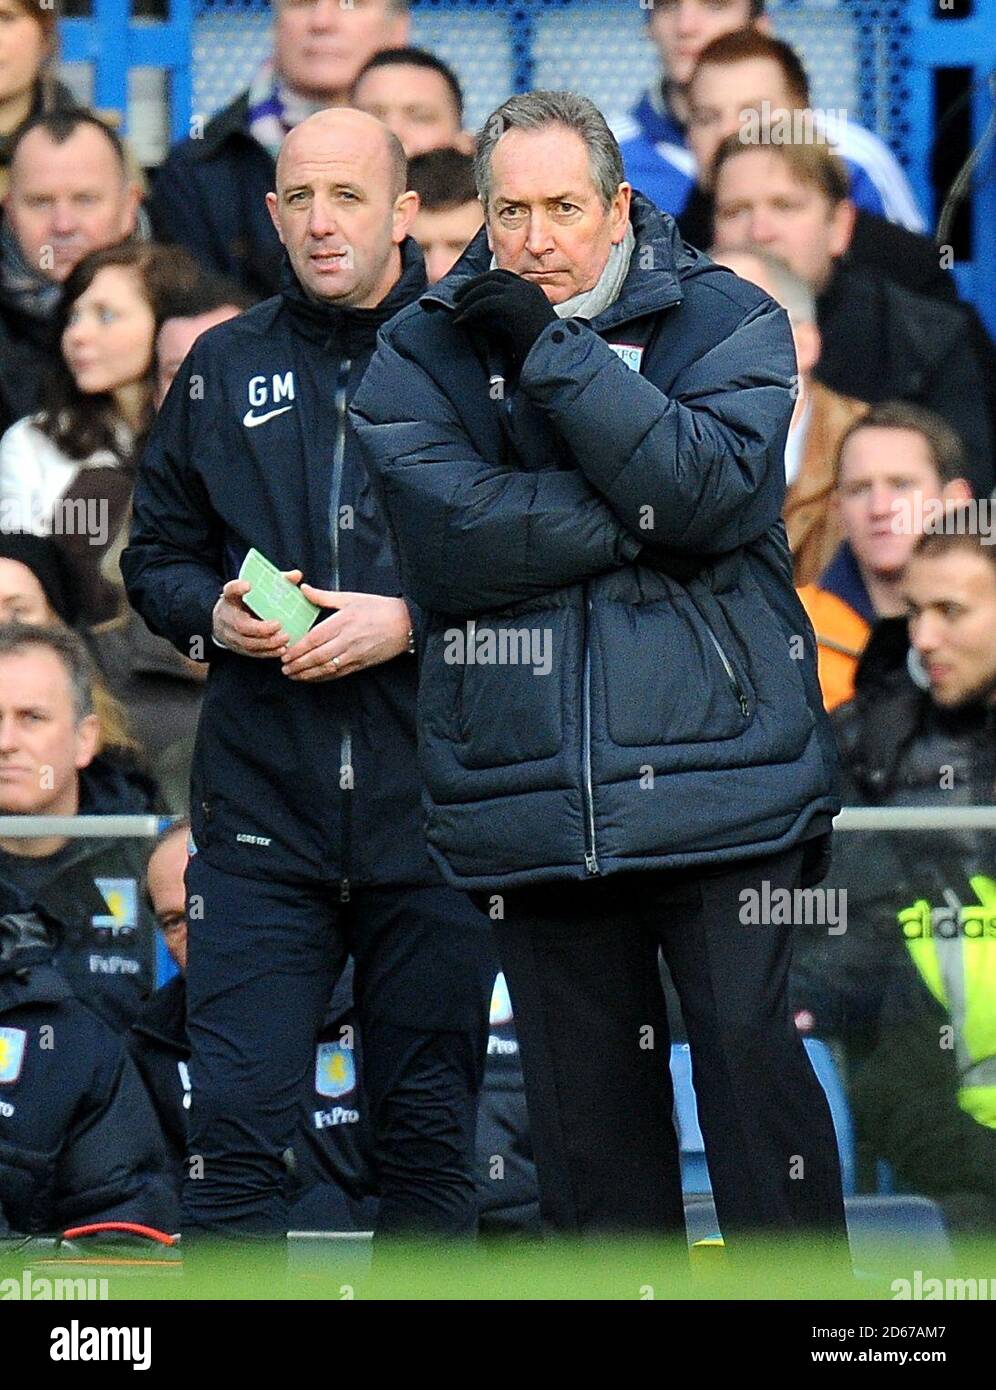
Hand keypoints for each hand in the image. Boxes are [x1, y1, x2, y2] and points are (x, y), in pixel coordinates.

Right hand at [212, 569, 301, 657]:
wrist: (225, 620)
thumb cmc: (245, 602)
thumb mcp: (254, 589)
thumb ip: (276, 581)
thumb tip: (297, 575)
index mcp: (230, 598)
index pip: (230, 591)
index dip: (238, 588)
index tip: (249, 585)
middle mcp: (228, 616)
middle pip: (241, 625)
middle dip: (261, 628)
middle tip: (279, 625)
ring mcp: (231, 635)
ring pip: (248, 643)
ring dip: (268, 643)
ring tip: (285, 639)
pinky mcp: (239, 648)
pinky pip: (253, 653)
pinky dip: (268, 653)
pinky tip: (282, 650)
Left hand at [281, 590, 409, 681]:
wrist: (406, 623)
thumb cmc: (378, 607)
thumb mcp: (350, 598)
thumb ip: (324, 597)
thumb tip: (303, 589)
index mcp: (343, 621)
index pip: (315, 638)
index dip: (298, 648)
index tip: (285, 653)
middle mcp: (348, 640)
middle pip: (317, 656)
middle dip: (298, 664)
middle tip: (284, 668)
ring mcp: (355, 654)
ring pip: (326, 668)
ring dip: (307, 674)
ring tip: (293, 675)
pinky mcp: (362, 664)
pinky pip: (339, 674)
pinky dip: (323, 678)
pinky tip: (312, 678)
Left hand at [451, 269, 557, 365]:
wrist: (556, 357)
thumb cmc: (540, 350)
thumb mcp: (521, 328)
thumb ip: (502, 318)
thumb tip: (476, 316)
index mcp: (532, 291)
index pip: (504, 277)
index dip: (484, 282)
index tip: (471, 292)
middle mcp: (526, 288)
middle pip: (492, 277)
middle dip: (471, 285)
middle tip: (457, 297)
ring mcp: (520, 294)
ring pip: (486, 287)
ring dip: (467, 299)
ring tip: (456, 311)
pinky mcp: (512, 305)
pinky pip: (484, 303)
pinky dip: (469, 311)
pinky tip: (460, 321)